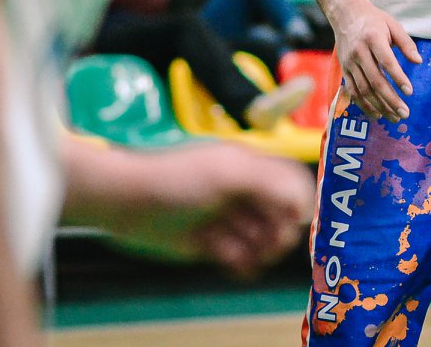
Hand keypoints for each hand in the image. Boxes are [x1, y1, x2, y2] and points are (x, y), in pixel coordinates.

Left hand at [102, 142, 313, 277]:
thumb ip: (270, 183)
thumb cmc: (177, 179)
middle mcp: (243, 192)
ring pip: (263, 239)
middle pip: (282, 215)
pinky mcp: (213, 244)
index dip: (300, 203)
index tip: (295, 224)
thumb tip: (303, 203)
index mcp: (250, 167)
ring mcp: (228, 219)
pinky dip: (242, 263)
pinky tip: (230, 262)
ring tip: (240, 252)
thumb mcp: (228, 173)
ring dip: (260, 250)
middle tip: (267, 243)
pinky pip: (242, 257)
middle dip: (280, 232)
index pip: (291, 182)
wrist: (127, 202)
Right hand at [328, 0, 420, 120]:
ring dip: (379, 106)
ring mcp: (349, 63)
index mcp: (373, 38)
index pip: (386, 61)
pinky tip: (377, 114)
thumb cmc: (374, 20)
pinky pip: (353, 92)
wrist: (345, 15)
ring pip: (363, 90)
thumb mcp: (393, 25)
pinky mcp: (344, 70)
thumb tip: (418, 62)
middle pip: (375, 80)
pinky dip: (364, 105)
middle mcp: (359, 52)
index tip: (410, 92)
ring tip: (394, 117)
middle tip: (405, 113)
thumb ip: (406, 43)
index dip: (398, 77)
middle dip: (391, 99)